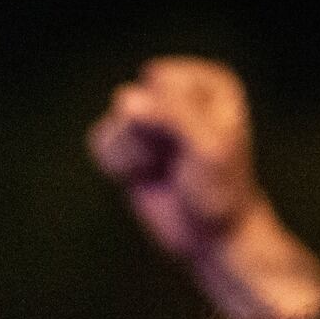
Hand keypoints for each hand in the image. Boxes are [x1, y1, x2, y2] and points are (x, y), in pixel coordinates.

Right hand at [90, 57, 261, 262]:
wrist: (211, 236)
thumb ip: (170, 115)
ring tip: (162, 170)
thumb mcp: (207, 147)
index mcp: (208, 83)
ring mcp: (149, 115)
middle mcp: (178, 91)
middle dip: (150, 140)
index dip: (172, 122)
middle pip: (135, 102)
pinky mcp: (127, 141)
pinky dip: (118, 165)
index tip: (196, 148)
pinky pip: (100, 141)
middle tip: (178, 163)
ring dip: (135, 155)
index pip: (164, 82)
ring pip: (115, 123)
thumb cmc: (219, 190)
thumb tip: (124, 98)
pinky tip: (143, 176)